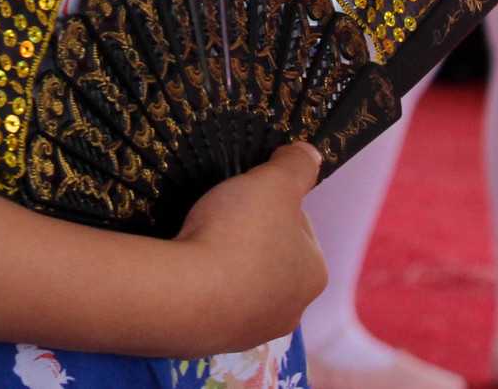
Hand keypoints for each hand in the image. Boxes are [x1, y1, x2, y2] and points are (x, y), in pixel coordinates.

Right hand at [175, 143, 326, 352]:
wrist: (185, 295)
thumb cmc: (238, 235)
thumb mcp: (273, 184)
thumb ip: (297, 166)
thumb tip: (310, 154)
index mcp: (313, 273)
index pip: (298, 227)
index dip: (272, 204)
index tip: (245, 195)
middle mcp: (291, 310)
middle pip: (270, 260)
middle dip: (248, 240)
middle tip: (218, 218)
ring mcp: (251, 332)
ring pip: (240, 286)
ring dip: (223, 266)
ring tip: (197, 243)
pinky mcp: (212, 343)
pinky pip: (209, 305)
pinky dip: (199, 288)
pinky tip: (184, 270)